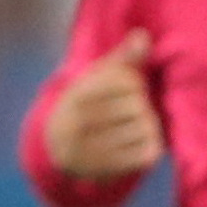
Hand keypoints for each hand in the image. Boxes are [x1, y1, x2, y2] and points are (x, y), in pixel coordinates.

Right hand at [44, 29, 164, 181]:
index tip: (117, 89)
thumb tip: (143, 35)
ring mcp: (91, 151)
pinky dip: (149, 146)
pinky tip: (134, 142)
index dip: (132, 83)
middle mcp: (79, 125)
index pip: (128, 81)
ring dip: (146, 125)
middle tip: (124, 110)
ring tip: (129, 125)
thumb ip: (122, 57)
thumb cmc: (87, 102)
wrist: (58, 146)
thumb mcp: (97, 76)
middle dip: (139, 105)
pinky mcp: (107, 171)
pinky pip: (147, 155)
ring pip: (146, 128)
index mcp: (76, 95)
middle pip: (138, 105)